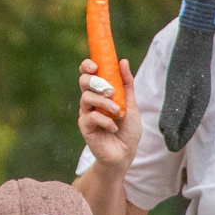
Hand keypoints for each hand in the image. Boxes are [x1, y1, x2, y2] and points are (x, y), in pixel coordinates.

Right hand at [80, 56, 141, 173]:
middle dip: (96, 82)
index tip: (95, 64)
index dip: (87, 66)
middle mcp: (90, 101)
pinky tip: (114, 128)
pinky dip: (105, 120)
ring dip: (104, 103)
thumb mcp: (131, 104)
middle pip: (83, 82)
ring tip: (117, 112)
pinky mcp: (85, 127)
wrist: (125, 153)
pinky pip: (91, 116)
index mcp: (99, 93)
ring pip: (87, 98)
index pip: (88, 74)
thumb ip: (127, 84)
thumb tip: (123, 61)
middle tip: (110, 90)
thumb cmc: (127, 130)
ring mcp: (86, 113)